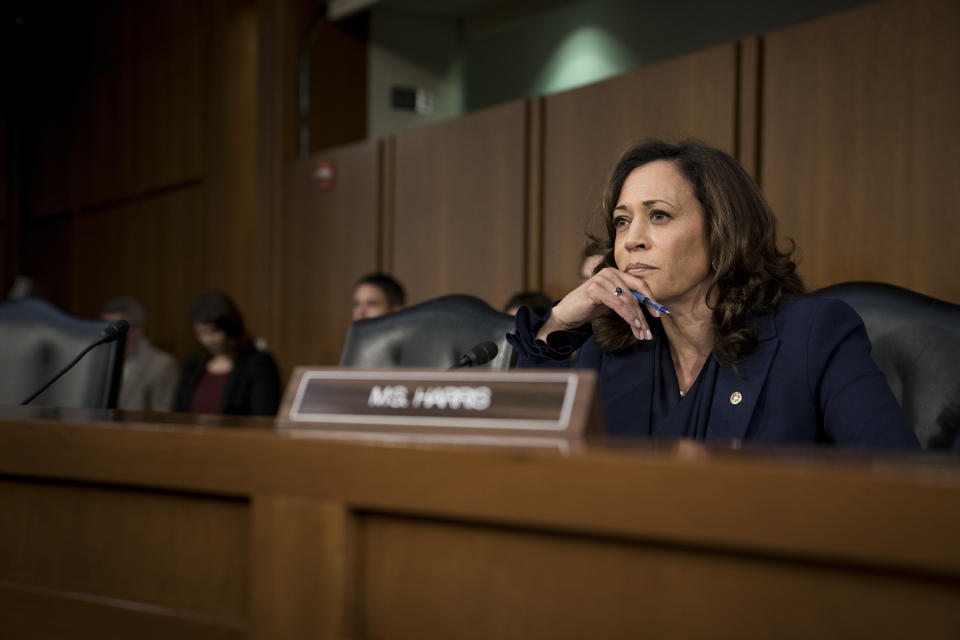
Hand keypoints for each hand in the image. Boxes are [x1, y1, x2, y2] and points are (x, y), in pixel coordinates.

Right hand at [537, 268, 660, 341]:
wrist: (566, 315)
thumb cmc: (588, 308)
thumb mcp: (611, 302)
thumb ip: (626, 300)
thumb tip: (648, 309)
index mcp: (614, 273)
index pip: (639, 284)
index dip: (651, 299)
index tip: (658, 315)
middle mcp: (609, 273)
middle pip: (635, 294)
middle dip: (644, 315)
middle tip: (649, 332)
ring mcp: (601, 280)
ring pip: (628, 301)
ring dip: (637, 319)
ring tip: (641, 333)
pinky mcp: (595, 289)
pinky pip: (618, 304)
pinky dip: (628, 316)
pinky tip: (633, 325)